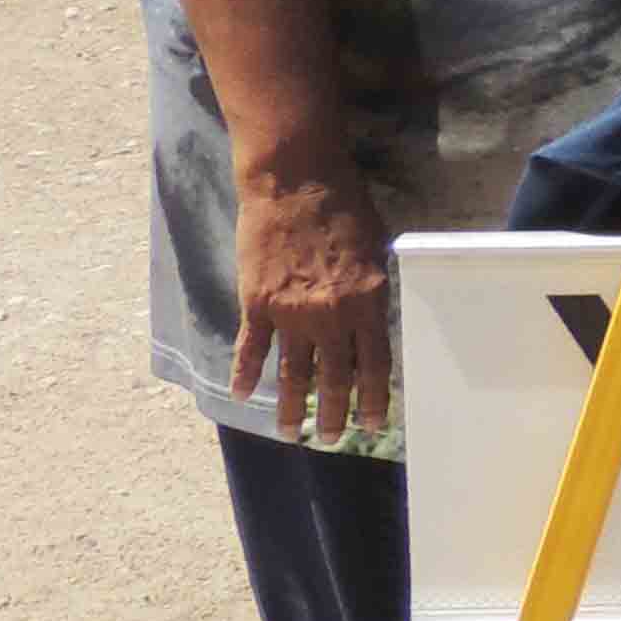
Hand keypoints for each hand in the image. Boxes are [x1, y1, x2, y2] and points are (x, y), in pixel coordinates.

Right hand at [233, 158, 396, 442]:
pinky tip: (243, 397)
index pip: (375, 363)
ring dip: (292, 406)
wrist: (295, 182)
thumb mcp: (377, 248)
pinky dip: (245, 374)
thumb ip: (374, 289)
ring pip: (292, 372)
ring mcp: (291, 312)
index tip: (374, 424)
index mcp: (368, 301)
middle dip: (333, 412)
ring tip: (291, 433)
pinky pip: (252, 349)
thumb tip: (376, 323)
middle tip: (329, 439)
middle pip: (333, 376)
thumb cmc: (345, 206)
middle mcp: (331, 315)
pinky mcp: (257, 303)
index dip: (374, 397)